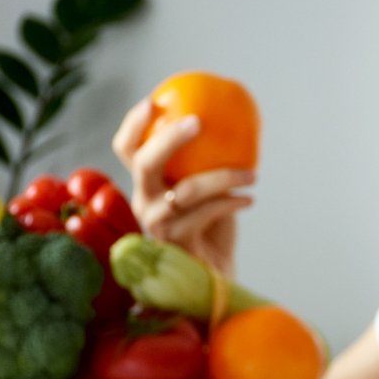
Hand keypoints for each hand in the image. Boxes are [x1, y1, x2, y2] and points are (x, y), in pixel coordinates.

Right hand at [112, 97, 255, 276]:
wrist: (212, 278)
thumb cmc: (212, 228)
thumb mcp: (210, 190)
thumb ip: (211, 161)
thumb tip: (238, 119)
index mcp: (146, 184)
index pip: (127, 148)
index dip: (135, 123)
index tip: (155, 100)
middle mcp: (143, 202)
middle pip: (144, 162)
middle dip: (168, 138)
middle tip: (198, 121)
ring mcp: (155, 225)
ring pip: (186, 190)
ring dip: (224, 177)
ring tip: (252, 174)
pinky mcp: (174, 244)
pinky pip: (205, 214)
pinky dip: (230, 203)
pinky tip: (250, 199)